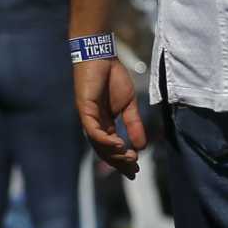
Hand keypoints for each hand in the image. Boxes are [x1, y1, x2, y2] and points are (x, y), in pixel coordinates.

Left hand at [75, 57, 146, 177]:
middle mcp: (95, 124)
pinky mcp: (85, 109)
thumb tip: (143, 146)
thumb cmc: (113, 78)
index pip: (112, 148)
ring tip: (129, 158)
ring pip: (98, 144)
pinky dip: (105, 140)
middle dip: (119, 162)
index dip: (123, 160)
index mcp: (104, 124)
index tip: (136, 170)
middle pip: (104, 151)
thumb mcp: (129, 105)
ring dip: (114, 153)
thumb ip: (134, 124)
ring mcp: (88, 118)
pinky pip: (93, 130)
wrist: (102, 56)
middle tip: (134, 171)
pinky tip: (119, 144)